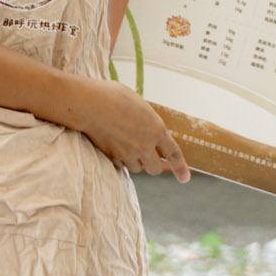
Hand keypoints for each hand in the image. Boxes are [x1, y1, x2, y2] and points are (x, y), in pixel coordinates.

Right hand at [64, 78, 191, 181]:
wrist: (90, 105)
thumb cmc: (114, 97)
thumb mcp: (139, 104)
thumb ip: (147, 119)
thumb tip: (146, 125)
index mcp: (156, 129)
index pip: (173, 153)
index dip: (180, 167)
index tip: (185, 178)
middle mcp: (144, 145)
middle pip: (155, 168)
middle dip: (154, 164)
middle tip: (149, 157)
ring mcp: (128, 153)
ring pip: (137, 168)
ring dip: (136, 162)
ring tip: (128, 147)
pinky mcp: (112, 157)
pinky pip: (120, 166)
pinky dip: (120, 161)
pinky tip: (115, 148)